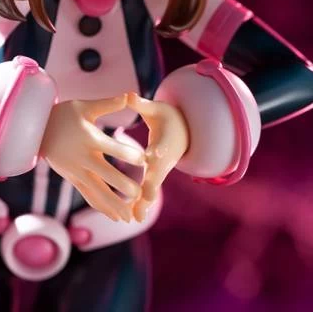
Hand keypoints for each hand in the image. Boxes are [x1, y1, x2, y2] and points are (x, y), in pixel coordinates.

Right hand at [40, 95, 143, 221]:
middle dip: (122, 185)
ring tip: (129, 216)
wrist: (36, 130)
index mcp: (89, 138)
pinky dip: (101, 206)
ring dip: (113, 204)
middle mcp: (83, 157)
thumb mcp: (84, 106)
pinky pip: (88, 195)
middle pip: (106, 174)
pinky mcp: (72, 179)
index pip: (112, 147)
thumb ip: (107, 104)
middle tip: (140, 194)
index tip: (144, 160)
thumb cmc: (63, 114)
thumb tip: (128, 95)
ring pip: (97, 191)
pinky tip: (115, 216)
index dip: (128, 153)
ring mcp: (76, 171)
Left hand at [127, 92, 188, 221]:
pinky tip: (131, 218)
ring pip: (152, 189)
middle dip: (152, 185)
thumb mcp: (156, 109)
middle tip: (146, 197)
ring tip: (135, 217)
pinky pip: (146, 193)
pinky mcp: (154, 178)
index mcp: (164, 141)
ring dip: (144, 203)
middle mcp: (164, 159)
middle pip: (158, 173)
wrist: (183, 133)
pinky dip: (140, 205)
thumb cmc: (166, 118)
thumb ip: (142, 104)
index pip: (160, 146)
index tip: (153, 154)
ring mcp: (160, 171)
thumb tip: (129, 94)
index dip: (157, 150)